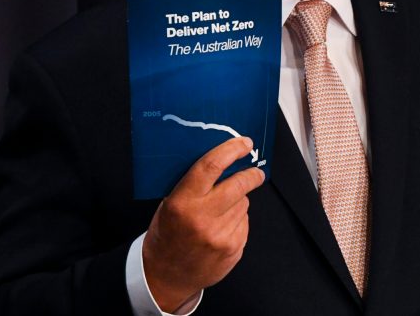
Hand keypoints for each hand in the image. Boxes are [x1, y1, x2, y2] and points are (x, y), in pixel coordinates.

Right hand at [142, 136, 265, 311]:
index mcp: (182, 203)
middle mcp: (202, 219)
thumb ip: (193, 184)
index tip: (245, 143)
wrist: (165, 277)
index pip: (211, 166)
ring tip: (221, 210)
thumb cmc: (167, 235)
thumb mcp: (169, 205)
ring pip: (244, 203)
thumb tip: (223, 160)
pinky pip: (245, 222)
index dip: (232, 150)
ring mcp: (220, 236)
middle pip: (239, 184)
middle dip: (251, 174)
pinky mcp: (233, 248)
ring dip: (239, 201)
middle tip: (255, 171)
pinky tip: (223, 227)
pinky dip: (238, 220)